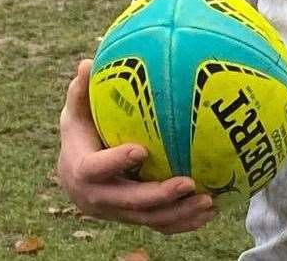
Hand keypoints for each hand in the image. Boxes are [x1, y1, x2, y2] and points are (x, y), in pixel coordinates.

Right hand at [56, 59, 215, 234]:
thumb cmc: (81, 133)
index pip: (95, 170)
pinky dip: (184, 222)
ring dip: (179, 214)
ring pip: (149, 220)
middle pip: (129, 203)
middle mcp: (97, 198)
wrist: (75, 176)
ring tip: (209, 202)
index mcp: (81, 170)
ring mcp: (117, 212)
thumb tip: (86, 62)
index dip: (117, 162)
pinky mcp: (133, 219)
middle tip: (188, 183)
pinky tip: (210, 212)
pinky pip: (160, 225)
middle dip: (159, 196)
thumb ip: (81, 91)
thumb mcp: (76, 112)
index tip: (141, 150)